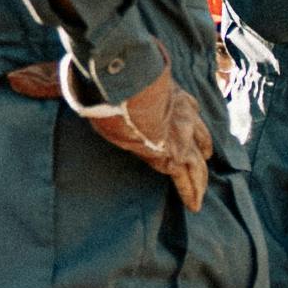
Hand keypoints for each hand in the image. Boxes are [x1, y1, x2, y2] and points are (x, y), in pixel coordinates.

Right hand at [80, 71, 213, 211]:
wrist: (134, 92)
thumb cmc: (126, 83)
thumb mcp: (131, 82)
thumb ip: (120, 87)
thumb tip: (82, 85)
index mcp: (176, 97)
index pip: (191, 108)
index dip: (194, 121)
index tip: (196, 129)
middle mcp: (185, 118)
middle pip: (201, 137)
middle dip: (203, 150)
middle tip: (206, 159)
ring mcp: (183, 138)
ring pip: (197, 163)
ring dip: (199, 179)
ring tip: (199, 195)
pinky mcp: (174, 156)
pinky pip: (185, 178)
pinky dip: (190, 192)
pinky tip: (193, 205)